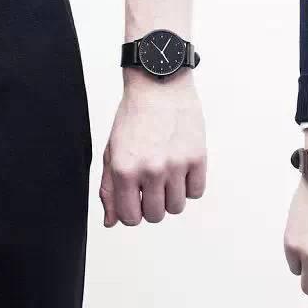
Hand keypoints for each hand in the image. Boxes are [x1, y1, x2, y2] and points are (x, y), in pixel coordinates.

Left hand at [100, 69, 206, 225]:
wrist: (160, 85)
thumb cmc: (134, 116)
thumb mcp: (113, 151)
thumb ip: (109, 189)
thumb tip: (111, 221)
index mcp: (124, 169)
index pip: (130, 218)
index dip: (133, 213)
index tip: (136, 201)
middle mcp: (150, 169)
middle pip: (155, 216)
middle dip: (153, 206)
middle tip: (152, 187)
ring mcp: (176, 164)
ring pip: (177, 207)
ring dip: (172, 197)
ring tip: (167, 176)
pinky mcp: (197, 157)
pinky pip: (196, 192)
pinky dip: (189, 186)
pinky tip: (182, 169)